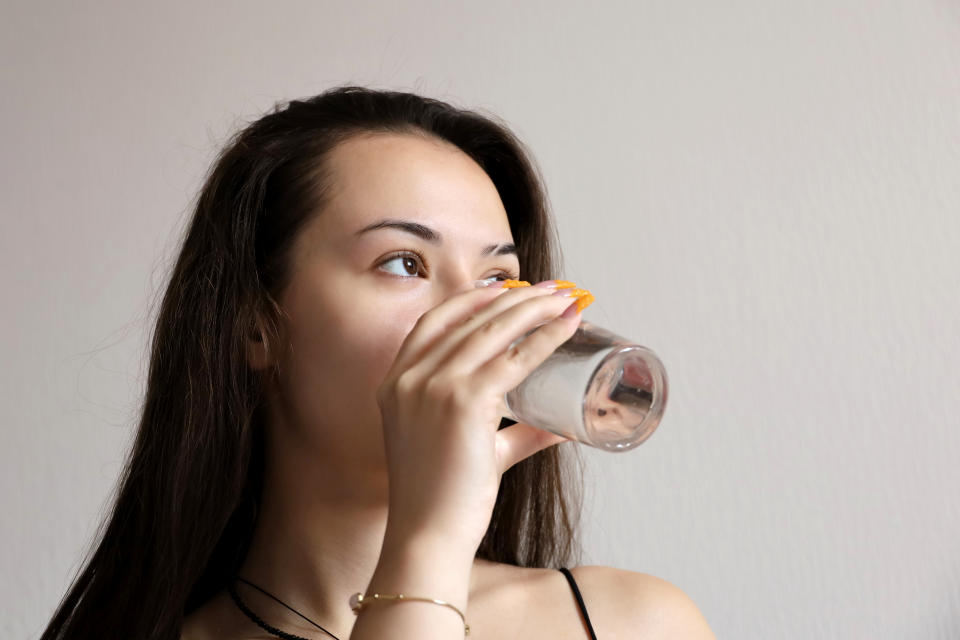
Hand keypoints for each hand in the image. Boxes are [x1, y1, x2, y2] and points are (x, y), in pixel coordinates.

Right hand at [375, 281, 584, 553]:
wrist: (427, 536)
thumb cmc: (444, 499)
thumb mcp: (474, 451)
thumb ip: (515, 433)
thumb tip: (560, 426)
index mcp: (396, 382)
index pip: (433, 321)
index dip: (474, 299)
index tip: (508, 288)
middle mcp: (410, 377)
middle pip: (470, 317)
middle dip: (516, 298)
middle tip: (552, 290)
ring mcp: (433, 386)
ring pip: (494, 330)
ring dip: (535, 309)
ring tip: (565, 300)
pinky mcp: (463, 402)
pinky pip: (514, 358)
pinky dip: (545, 337)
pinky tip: (567, 328)